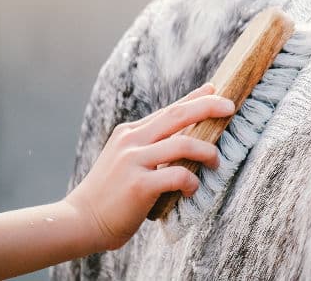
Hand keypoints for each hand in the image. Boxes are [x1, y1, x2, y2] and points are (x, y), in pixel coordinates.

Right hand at [63, 83, 233, 249]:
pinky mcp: (138, 184)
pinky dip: (192, 181)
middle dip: (208, 107)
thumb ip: (149, 147)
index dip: (193, 98)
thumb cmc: (110, 195)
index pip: (168, 110)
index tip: (214, 89)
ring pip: (184, 144)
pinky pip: (178, 175)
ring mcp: (133, 161)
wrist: (80, 221)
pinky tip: (192, 190)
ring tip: (216, 163)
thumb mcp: (125, 160)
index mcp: (129, 133)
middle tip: (230, 106)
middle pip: (178, 115)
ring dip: (208, 152)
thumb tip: (185, 140)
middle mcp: (131, 141)